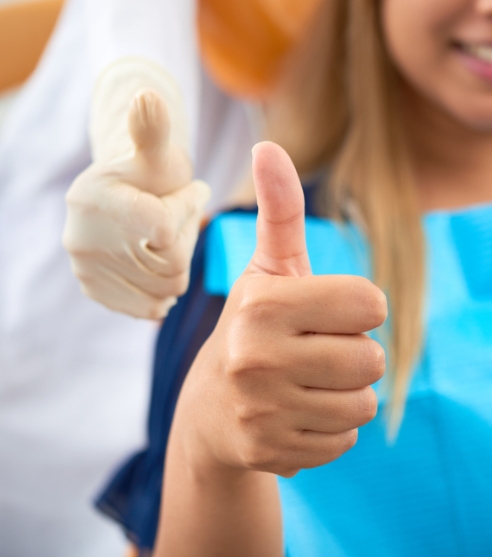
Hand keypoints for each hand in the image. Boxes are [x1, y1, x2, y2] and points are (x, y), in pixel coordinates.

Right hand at [63, 89, 209, 318]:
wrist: (124, 197)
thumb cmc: (151, 173)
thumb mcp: (157, 152)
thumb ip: (153, 130)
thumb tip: (147, 97)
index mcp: (96, 200)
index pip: (167, 230)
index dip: (188, 210)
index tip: (192, 191)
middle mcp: (81, 239)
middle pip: (170, 264)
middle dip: (187, 238)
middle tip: (181, 217)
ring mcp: (86, 269)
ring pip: (167, 288)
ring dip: (180, 263)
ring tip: (170, 237)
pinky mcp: (95, 291)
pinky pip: (148, 306)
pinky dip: (164, 290)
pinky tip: (162, 265)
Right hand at [175, 142, 386, 477]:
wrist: (210, 411)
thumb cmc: (255, 327)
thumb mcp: (267, 270)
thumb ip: (280, 211)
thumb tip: (268, 145)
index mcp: (263, 304)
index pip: (372, 304)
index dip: (359, 308)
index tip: (329, 314)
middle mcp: (258, 358)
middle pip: (373, 360)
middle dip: (355, 356)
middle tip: (315, 354)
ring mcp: (263, 412)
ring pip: (364, 404)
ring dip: (347, 395)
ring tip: (306, 385)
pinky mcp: (272, 454)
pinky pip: (346, 442)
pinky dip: (331, 430)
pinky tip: (297, 416)